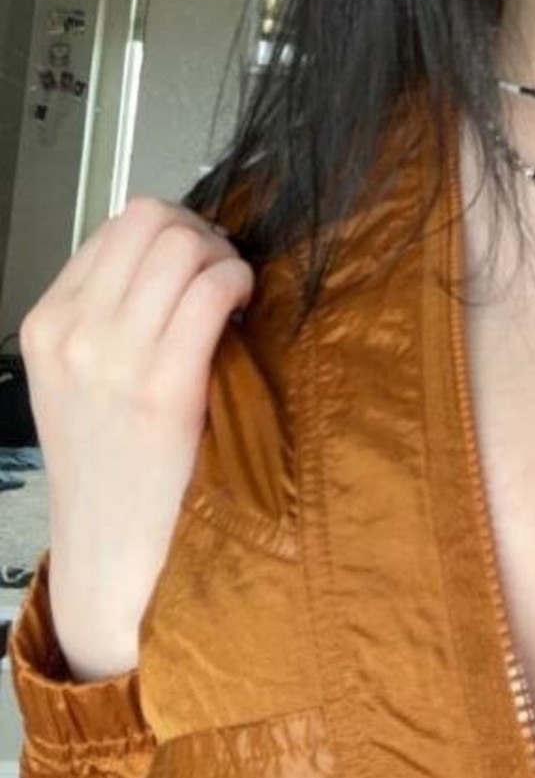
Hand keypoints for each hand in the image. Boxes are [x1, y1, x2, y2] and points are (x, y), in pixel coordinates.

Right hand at [19, 196, 254, 681]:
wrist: (109, 554)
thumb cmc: (110, 463)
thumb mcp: (78, 378)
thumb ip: (108, 312)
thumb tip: (174, 249)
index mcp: (48, 324)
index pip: (119, 225)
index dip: (174, 229)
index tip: (198, 259)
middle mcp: (73, 334)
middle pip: (153, 222)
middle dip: (202, 233)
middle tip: (222, 271)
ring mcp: (114, 361)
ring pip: (183, 247)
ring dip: (224, 258)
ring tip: (234, 295)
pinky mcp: (162, 390)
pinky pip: (211, 291)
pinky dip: (238, 284)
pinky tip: (243, 312)